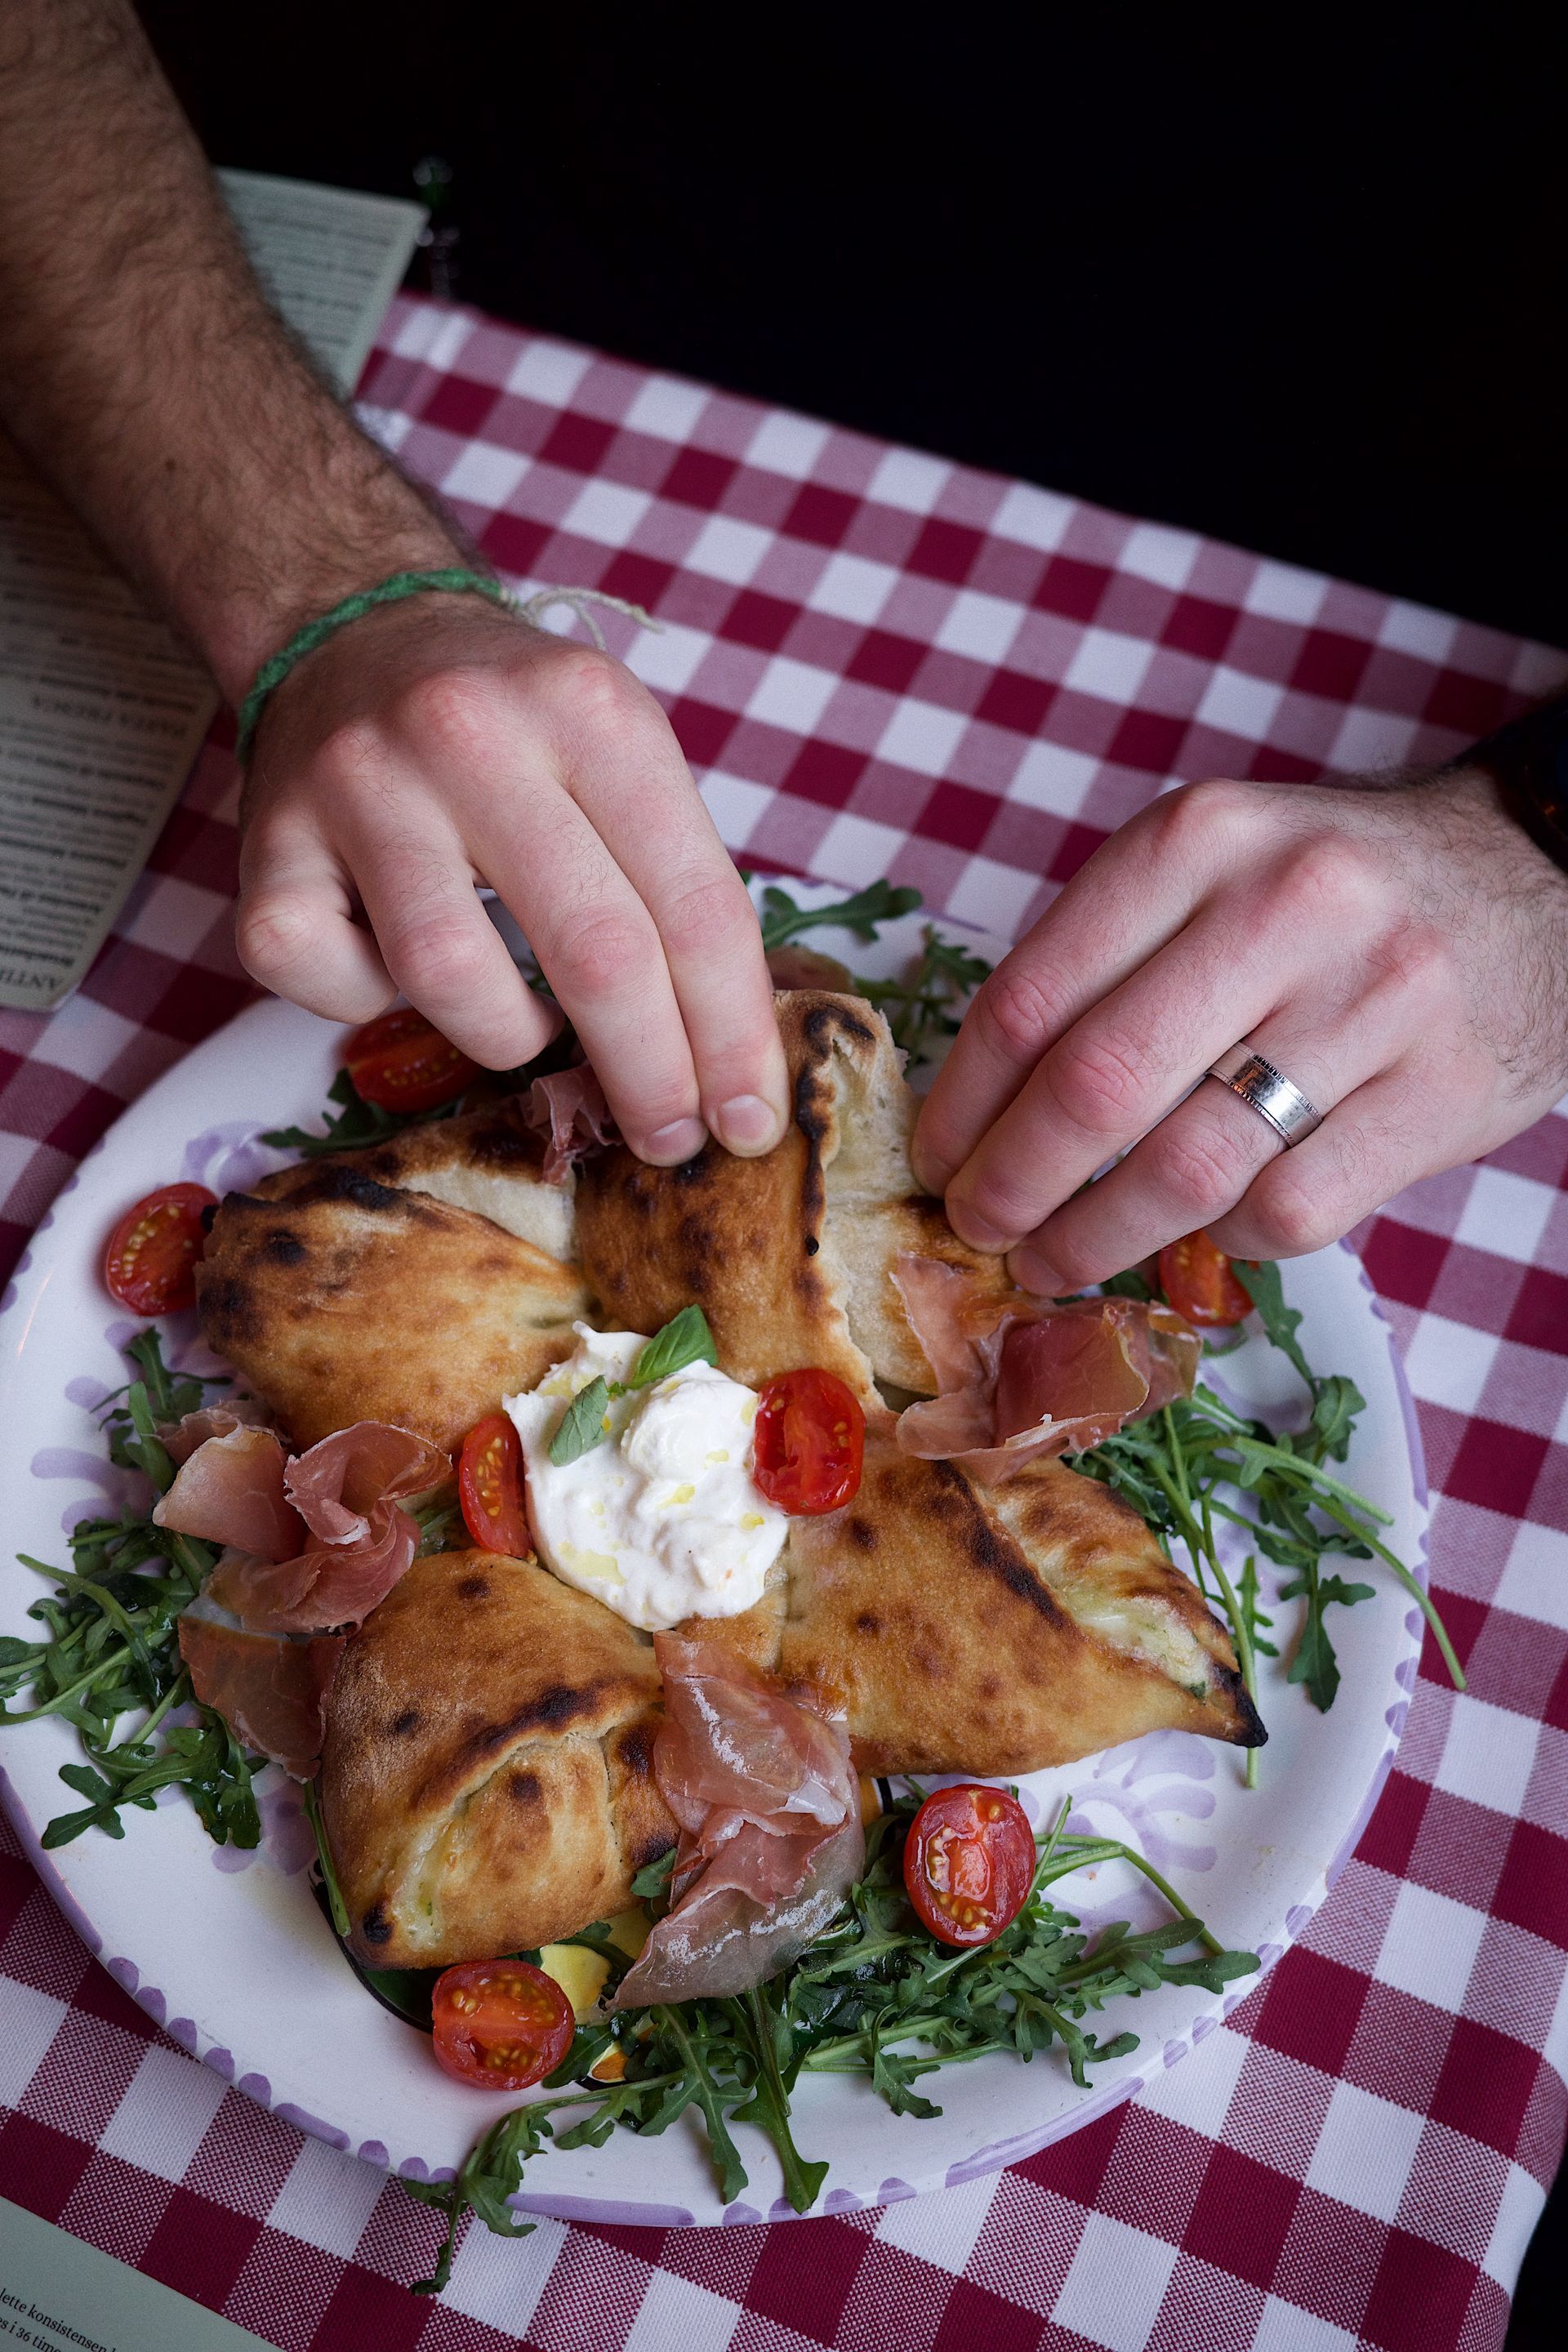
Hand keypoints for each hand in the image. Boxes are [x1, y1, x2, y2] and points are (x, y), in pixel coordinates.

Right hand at [235, 595, 788, 1165]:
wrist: (349, 633)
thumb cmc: (511, 728)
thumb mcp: (616, 753)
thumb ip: (673, 884)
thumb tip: (729, 1064)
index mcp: (588, 711)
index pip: (694, 904)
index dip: (731, 1033)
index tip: (748, 1119)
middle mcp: (471, 735)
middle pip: (595, 952)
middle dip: (649, 1075)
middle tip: (669, 1138)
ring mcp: (358, 785)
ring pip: (451, 979)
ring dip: (508, 1037)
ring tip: (529, 1028)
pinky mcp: (265, 844)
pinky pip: (330, 984)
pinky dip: (371, 1008)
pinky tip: (398, 972)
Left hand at [912, 770, 1567, 1287]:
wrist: (1532, 880)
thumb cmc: (1329, 892)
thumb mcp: (1209, 866)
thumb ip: (1102, 960)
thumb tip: (978, 1107)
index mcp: (1197, 839)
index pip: (1031, 996)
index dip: (963, 1100)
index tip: (936, 1157)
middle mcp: (1285, 907)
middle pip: (1095, 1090)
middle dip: (1012, 1184)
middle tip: (979, 1227)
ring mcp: (1373, 1003)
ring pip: (1187, 1169)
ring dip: (1094, 1238)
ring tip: (1051, 1258)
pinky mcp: (1438, 1096)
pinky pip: (1287, 1210)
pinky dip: (1222, 1240)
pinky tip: (1201, 1229)